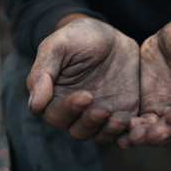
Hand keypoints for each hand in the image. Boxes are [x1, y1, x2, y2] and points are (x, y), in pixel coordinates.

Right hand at [26, 18, 139, 144]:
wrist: (110, 36)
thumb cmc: (78, 37)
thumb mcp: (57, 46)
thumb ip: (43, 73)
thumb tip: (35, 106)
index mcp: (56, 98)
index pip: (56, 115)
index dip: (69, 110)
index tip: (85, 96)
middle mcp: (78, 111)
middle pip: (79, 130)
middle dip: (91, 122)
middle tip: (104, 107)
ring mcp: (102, 113)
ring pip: (101, 134)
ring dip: (109, 130)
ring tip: (120, 118)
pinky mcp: (123, 112)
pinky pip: (125, 129)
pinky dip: (129, 131)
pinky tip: (136, 124)